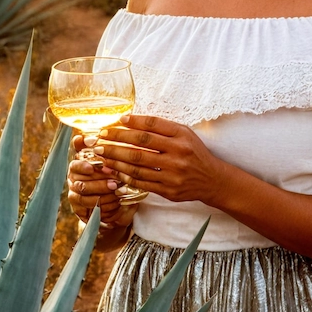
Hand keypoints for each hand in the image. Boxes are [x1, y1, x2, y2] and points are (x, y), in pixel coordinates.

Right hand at [67, 135, 140, 229]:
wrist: (114, 202)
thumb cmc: (112, 176)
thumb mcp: (112, 161)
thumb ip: (105, 148)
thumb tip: (98, 135)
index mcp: (78, 164)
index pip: (75, 163)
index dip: (82, 165)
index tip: (92, 167)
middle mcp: (74, 178)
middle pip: (80, 180)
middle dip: (98, 180)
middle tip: (114, 180)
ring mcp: (75, 193)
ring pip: (84, 193)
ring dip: (101, 191)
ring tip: (116, 190)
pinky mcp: (79, 208)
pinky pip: (88, 207)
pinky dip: (103, 204)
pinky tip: (115, 201)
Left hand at [88, 115, 222, 203]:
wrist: (212, 180)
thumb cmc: (194, 153)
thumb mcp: (184, 134)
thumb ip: (161, 127)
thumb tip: (130, 121)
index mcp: (182, 136)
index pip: (152, 125)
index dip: (132, 122)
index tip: (116, 121)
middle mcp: (178, 153)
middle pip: (141, 145)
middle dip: (116, 140)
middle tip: (99, 138)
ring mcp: (173, 173)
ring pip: (138, 165)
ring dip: (116, 159)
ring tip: (101, 154)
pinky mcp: (169, 190)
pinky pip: (142, 182)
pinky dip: (126, 176)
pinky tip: (114, 170)